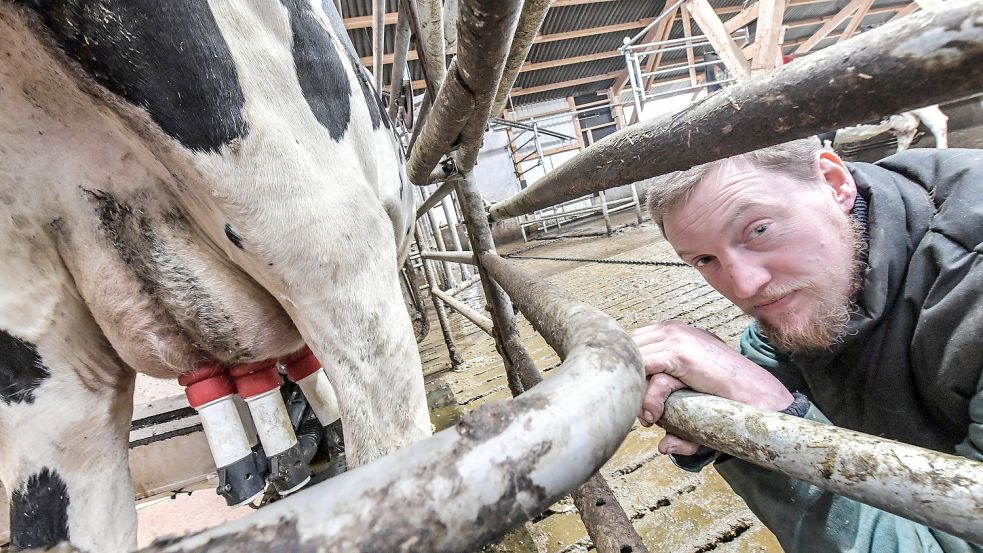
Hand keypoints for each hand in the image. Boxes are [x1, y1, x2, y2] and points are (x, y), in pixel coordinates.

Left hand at [631, 320, 793, 454]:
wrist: (758, 394)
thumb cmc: (727, 396)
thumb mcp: (692, 394)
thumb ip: (670, 403)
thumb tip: (661, 441)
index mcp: (674, 331)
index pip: (633, 342)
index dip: (629, 371)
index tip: (635, 399)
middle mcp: (673, 330)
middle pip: (629, 351)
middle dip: (631, 381)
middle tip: (643, 414)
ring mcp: (677, 338)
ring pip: (637, 362)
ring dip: (638, 394)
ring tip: (649, 420)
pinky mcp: (681, 354)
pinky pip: (648, 370)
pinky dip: (646, 395)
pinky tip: (653, 415)